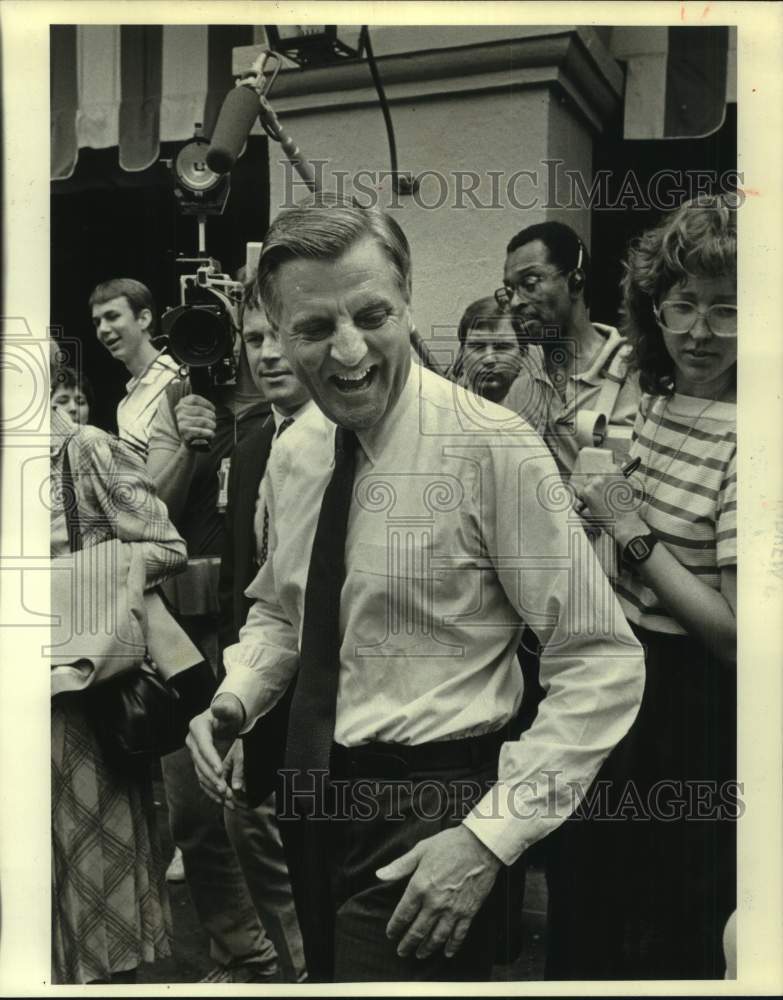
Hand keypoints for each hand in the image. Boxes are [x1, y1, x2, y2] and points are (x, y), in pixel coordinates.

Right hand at [174, 394, 216, 449]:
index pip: (195, 399)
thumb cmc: (195, 423)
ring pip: (202, 421)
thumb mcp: (195, 411)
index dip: (207, 404)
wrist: (188, 440)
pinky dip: (208, 433)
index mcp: (181, 403)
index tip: (213, 409)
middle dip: (211, 416)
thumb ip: (201, 405)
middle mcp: (179, 412)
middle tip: (214, 421)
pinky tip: (211, 434)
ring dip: (211, 425)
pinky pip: (199, 431)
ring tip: (213, 427)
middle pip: (200, 410)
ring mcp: (180, 423)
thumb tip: (212, 409)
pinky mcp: (184, 434)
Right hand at [185, 694, 244, 805]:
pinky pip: (203, 778)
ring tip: (226, 798)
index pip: (203, 746)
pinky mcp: (199, 763)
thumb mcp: (229, 709)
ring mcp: (194, 753)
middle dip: (212, 777)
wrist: (226, 719)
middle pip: (200, 762)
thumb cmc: (229, 713)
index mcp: (197, 727)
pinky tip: (221, 800)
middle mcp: (192, 741)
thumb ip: (225, 709)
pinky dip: (211, 790)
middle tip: (224, 789)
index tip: (220, 771)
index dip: (211, 759)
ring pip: (201, 773)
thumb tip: (218, 708)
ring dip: (212, 787)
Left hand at [376, 825, 501, 959]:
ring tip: (420, 954)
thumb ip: (400, 866)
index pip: (403, 914)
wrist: (480, 845)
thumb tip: (380, 875)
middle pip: (418, 930)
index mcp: (420, 887)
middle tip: (402, 951)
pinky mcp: (468, 912)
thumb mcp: (421, 850)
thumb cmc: (450, 844)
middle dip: (407, 943)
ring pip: (437, 937)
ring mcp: (452, 910)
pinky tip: (447, 952)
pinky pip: (459, 934)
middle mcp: (434, 903)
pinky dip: (452, 946)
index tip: (391, 933)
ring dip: (427, 948)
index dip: (395, 927)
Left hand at [575, 470, 645, 545]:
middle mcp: (603, 473)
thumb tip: (607, 475)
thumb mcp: (625, 486)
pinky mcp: (587, 491)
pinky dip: (583, 499)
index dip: (601, 478)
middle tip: (599, 495)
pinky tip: (592, 504)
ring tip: (598, 501)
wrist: (624, 520)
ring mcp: (594, 482)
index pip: (602, 469)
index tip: (601, 484)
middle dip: (594, 484)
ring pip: (586, 484)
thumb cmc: (626, 507)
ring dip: (589, 492)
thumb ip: (615, 478)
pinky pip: (580, 493)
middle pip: (592, 476)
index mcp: (614, 470)